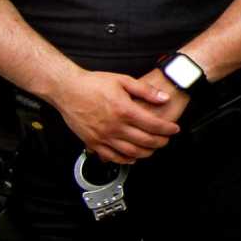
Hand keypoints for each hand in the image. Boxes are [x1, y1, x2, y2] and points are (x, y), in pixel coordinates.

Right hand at [47, 69, 181, 163]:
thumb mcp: (122, 80)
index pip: (154, 125)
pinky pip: (112, 157)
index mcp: (124, 110)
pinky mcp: (93, 142)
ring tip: (152, 148)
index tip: (174, 129)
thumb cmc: (93, 83)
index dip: (167, 129)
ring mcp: (103, 136)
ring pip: (131, 152)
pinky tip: (132, 157)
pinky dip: (125, 159)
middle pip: (145, 141)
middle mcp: (115, 126)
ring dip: (146, 152)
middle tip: (166, 139)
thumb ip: (145, 91)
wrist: (67, 89)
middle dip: (160, 142)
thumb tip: (164, 98)